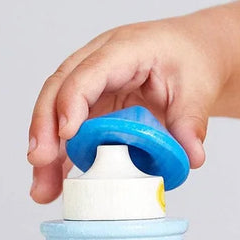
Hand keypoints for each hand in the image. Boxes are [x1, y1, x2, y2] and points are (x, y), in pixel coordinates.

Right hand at [27, 13, 219, 202]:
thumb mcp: (200, 87)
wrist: (195, 53)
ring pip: (58, 114)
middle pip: (59, 91)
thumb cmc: (192, 59)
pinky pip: (73, 131)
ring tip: (43, 190)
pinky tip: (56, 184)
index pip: (89, 71)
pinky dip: (64, 157)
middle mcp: (99, 62)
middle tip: (39, 162)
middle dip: (45, 128)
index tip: (67, 133)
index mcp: (125, 49)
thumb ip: (192, 122)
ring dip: (49, 152)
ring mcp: (93, 85)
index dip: (74, 100)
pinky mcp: (94, 105)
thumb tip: (191, 157)